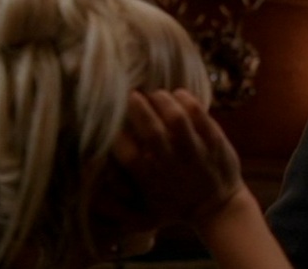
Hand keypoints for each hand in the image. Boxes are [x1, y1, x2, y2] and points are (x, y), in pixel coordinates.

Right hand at [114, 89, 243, 226]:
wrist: (218, 208)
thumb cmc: (174, 207)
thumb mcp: (144, 212)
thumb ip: (117, 198)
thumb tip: (89, 177)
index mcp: (151, 179)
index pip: (127, 153)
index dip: (116, 135)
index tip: (113, 123)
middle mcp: (172, 164)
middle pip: (151, 130)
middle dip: (137, 108)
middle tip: (131, 96)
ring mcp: (195, 151)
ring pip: (176, 117)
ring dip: (162, 100)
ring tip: (156, 95)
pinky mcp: (215, 140)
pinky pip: (199, 114)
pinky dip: (186, 100)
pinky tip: (178, 95)